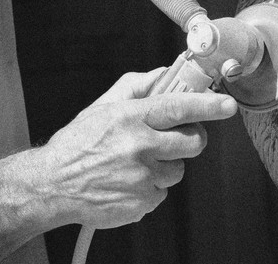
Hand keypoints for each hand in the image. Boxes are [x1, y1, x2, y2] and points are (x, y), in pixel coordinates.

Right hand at [36, 69, 237, 228]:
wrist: (51, 185)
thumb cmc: (76, 145)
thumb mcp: (102, 107)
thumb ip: (135, 87)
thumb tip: (163, 75)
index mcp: (130, 118)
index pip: (179, 107)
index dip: (207, 105)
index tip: (227, 105)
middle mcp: (139, 146)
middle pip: (191, 142)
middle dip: (190, 138)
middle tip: (174, 137)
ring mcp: (141, 177)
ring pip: (177, 169)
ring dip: (164, 164)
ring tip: (136, 162)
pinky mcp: (141, 202)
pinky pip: (162, 192)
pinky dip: (150, 187)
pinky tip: (128, 181)